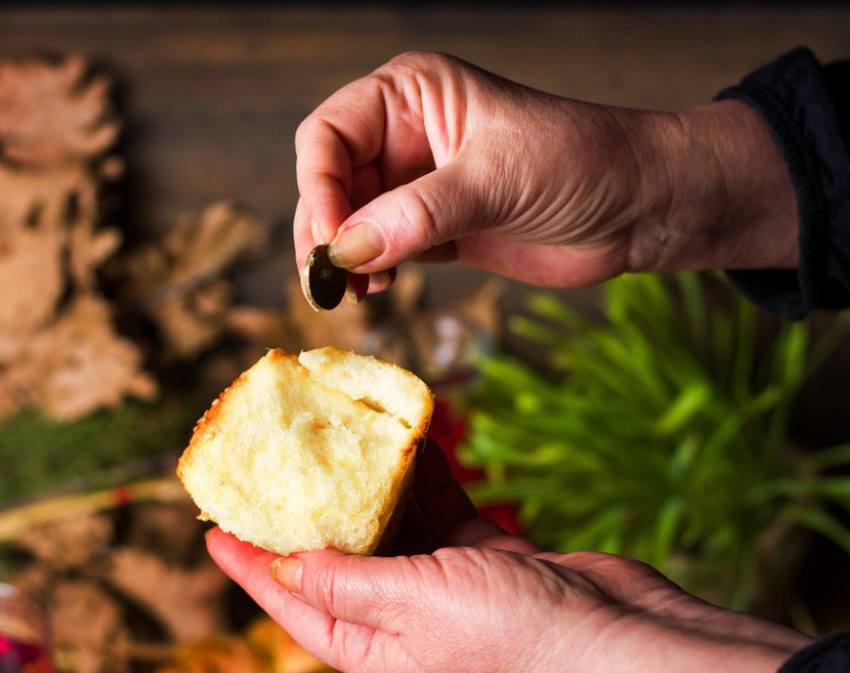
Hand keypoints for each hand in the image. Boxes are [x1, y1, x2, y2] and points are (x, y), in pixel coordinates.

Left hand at [207, 439, 811, 672]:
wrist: (621, 637)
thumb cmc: (520, 639)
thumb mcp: (415, 608)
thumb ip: (346, 583)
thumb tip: (280, 565)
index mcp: (375, 648)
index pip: (291, 602)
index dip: (249, 566)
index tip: (213, 529)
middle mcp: (401, 618)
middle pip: (335, 556)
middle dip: (306, 510)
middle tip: (275, 463)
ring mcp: (443, 584)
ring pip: (389, 523)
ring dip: (368, 480)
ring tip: (339, 434)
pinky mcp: (482, 554)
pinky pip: (439, 506)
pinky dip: (425, 474)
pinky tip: (411, 440)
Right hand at [293, 52, 797, 300]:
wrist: (640, 207)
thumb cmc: (582, 163)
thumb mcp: (498, 180)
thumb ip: (419, 212)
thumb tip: (347, 249)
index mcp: (413, 94)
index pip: (330, 135)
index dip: (321, 187)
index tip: (333, 240)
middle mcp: (405, 135)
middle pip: (329, 181)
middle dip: (325, 230)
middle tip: (331, 280)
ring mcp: (416, 184)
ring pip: (348, 221)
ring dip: (342, 258)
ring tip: (357, 291)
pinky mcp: (432, 228)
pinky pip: (379, 250)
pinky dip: (369, 272)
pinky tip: (379, 289)